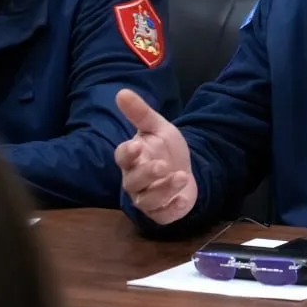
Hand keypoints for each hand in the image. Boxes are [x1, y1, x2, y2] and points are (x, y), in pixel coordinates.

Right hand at [114, 89, 196, 224]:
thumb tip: (121, 92)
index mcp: (132, 159)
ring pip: (147, 200)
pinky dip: (172, 208)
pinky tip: (183, 198)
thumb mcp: (158, 128)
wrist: (185, 170)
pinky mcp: (162, 212)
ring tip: (180, 176)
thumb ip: (141, 113)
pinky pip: (163, 214)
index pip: (122, 157)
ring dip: (163, 189)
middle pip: (133, 181)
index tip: (137, 146)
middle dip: (146, 174)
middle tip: (162, 165)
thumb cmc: (166, 150)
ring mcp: (147, 198)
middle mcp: (135, 181)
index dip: (127, 153)